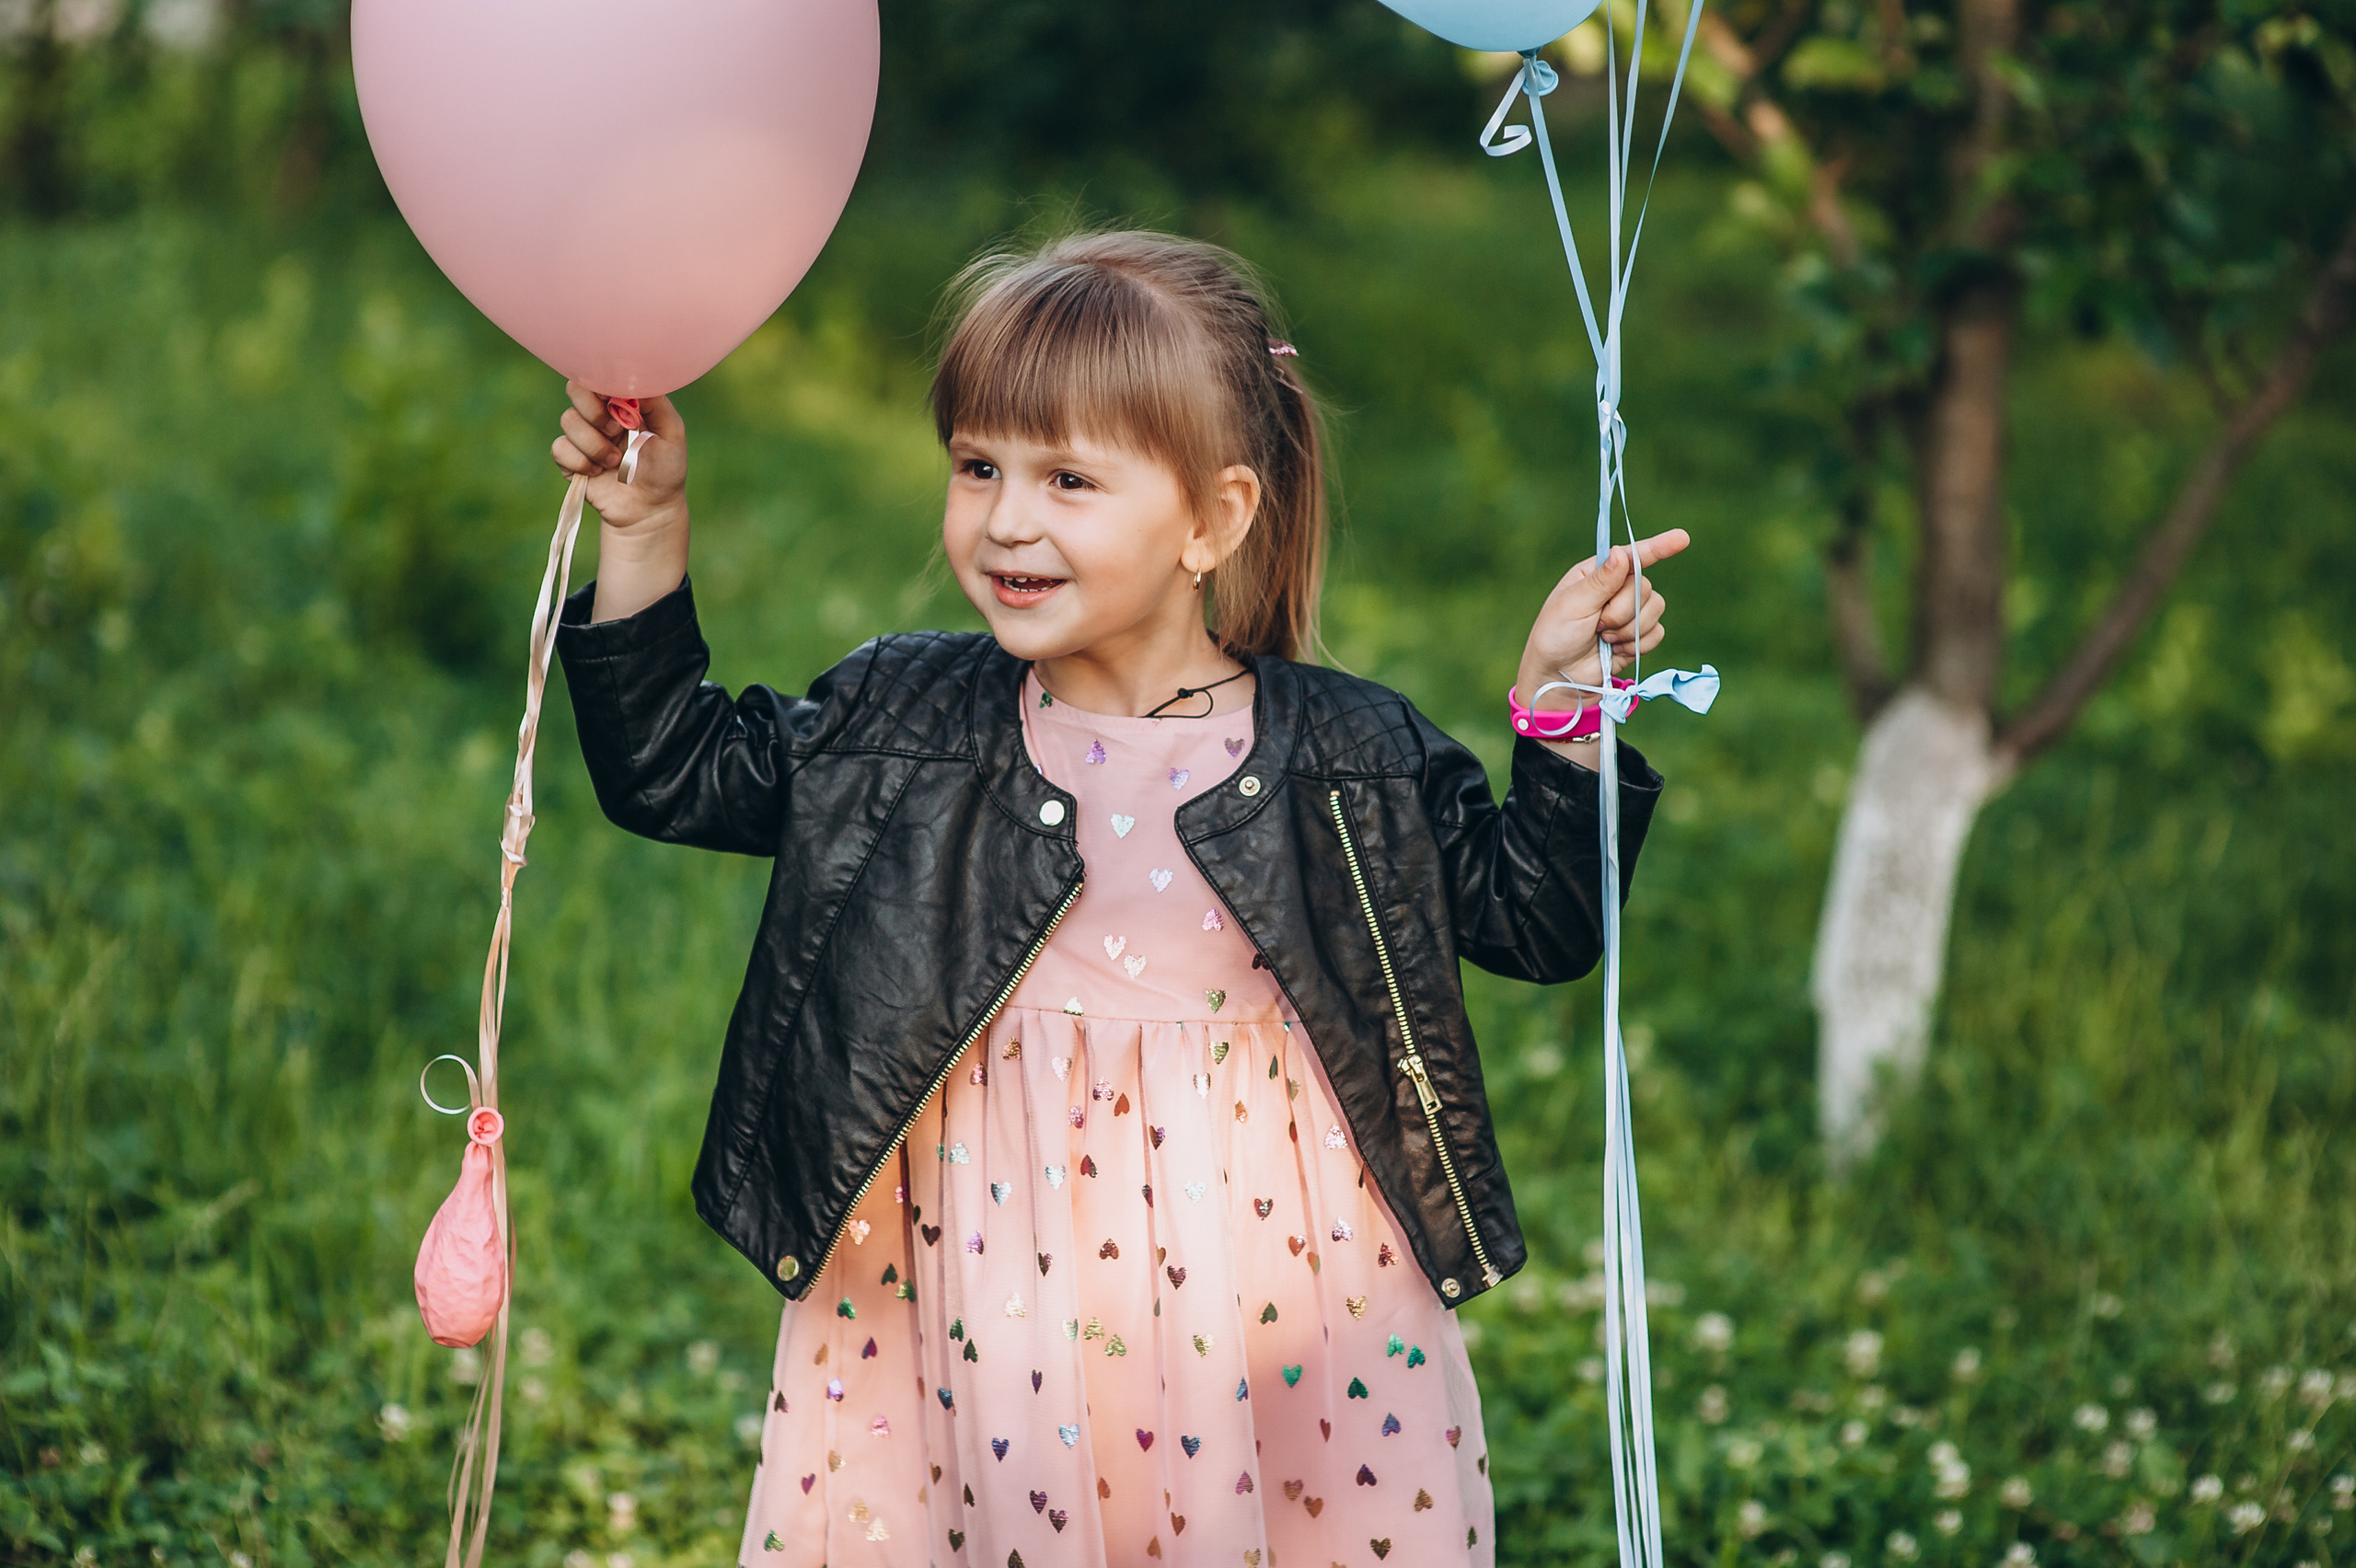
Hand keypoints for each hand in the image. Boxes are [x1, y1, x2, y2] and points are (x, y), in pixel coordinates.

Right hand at [551, 379, 689, 535]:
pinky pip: (560, 448)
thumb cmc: (665, 469)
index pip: (599, 375)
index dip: (602, 383)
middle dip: (596, 412)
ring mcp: (582, 436)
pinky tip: (599, 472)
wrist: (650, 509)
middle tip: (617, 431)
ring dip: (595, 444)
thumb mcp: (671, 432)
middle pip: (575, 389)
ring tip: (616, 461)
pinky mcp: (569, 459)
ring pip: (568, 420)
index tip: (616, 401)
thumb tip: (633, 376)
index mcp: (621, 402)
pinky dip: (582, 462)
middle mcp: (599, 414)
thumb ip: (655, 402)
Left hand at [1515, 529, 1688, 752]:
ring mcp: (1629, 612)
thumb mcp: (1572, 605)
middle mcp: (1616, 589)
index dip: (1659, 547)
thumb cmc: (1555, 637)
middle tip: (1597, 625)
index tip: (1682, 538)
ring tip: (1603, 638)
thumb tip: (1620, 553)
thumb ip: (1600, 581)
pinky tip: (1616, 650)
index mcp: (1597, 573)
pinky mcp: (1638, 636)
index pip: (1632, 555)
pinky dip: (1637, 644)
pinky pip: (1657, 633)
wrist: (1559, 678)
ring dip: (1629, 629)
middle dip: (1622, 610)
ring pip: (1656, 609)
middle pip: (1645, 587)